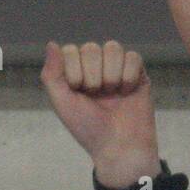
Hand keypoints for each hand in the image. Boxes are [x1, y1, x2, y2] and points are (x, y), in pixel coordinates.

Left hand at [42, 40, 159, 187]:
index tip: (78, 93)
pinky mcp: (138, 72)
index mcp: (75, 71)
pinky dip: (128, 76)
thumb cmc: (88, 127)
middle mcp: (95, 66)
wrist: (119, 145)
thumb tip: (51, 43)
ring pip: (112, 47)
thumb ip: (52, 75)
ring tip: (112, 94)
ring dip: (110, 75)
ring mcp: (117, 68)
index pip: (71, 50)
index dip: (74, 72)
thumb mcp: (62, 103)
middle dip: (92, 76)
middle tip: (97, 96)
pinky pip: (133, 56)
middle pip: (91, 48)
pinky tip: (127, 91)